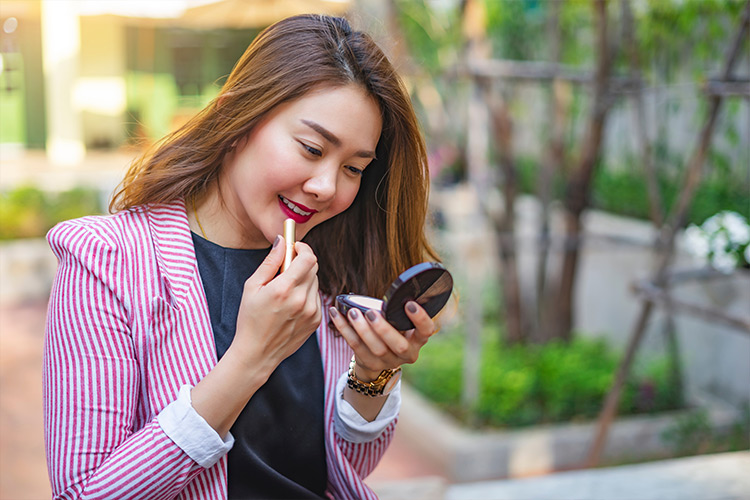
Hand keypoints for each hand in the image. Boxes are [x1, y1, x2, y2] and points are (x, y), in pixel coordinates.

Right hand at [228, 237, 320, 375]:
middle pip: (313, 267)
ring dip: (303, 279)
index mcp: (284, 289)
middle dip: (301, 262)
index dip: (303, 248)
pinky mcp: (316, 321)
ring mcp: (311, 311)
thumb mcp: (252, 287)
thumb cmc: (250, 319)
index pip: (308, 258)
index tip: (295, 247)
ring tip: (286, 290)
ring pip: (315, 282)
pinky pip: (316, 297)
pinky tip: (291, 304)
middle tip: (285, 268)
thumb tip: (282, 240)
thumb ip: (270, 262)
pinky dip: (306, 294)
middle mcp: (301, 300)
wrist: (257, 353)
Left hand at [329, 300, 435, 380]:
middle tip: (372, 313)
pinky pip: (355, 346)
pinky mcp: (370, 363)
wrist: (378, 359)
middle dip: (385, 329)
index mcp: (418, 339)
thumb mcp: (401, 323)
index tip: (409, 304)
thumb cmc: (392, 331)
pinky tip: (336, 314)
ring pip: (376, 348)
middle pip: (399, 345)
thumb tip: (391, 289)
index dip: (420, 319)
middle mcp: (407, 353)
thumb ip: (398, 311)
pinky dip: (344, 329)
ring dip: (363, 330)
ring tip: (353, 313)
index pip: (426, 330)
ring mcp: (389, 361)